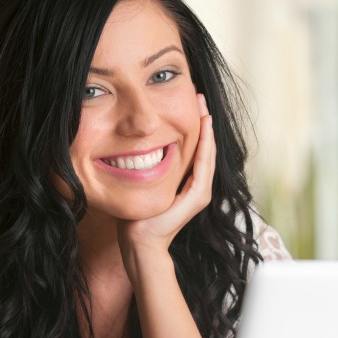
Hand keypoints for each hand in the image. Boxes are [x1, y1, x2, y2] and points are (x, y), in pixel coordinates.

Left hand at [117, 93, 214, 273]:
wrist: (139, 242)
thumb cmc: (134, 217)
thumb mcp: (140, 183)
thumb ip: (142, 167)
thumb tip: (129, 147)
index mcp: (186, 182)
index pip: (194, 148)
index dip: (193, 125)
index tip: (189, 102)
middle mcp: (197, 186)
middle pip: (204, 147)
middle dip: (202, 121)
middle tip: (199, 95)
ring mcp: (199, 192)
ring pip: (207, 152)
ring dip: (207, 128)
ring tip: (203, 105)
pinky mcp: (197, 196)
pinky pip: (203, 164)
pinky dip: (205, 145)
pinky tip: (204, 126)